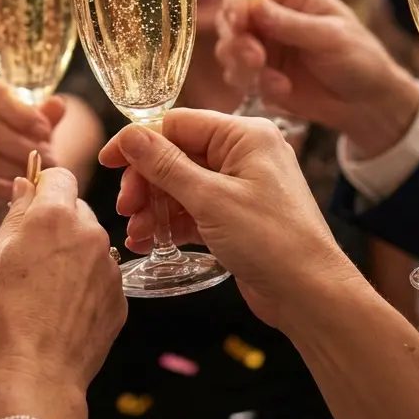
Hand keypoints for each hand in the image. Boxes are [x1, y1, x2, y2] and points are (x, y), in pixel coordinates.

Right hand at [0, 71, 64, 205]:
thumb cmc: (9, 128)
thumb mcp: (27, 116)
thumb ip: (43, 112)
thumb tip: (58, 105)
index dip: (20, 113)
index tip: (45, 131)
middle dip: (17, 146)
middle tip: (46, 159)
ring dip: (6, 169)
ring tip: (31, 176)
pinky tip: (11, 191)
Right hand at [0, 168, 125, 418]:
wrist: (36, 373)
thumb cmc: (6, 316)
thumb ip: (16, 214)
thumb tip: (25, 186)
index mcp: (55, 216)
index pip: (59, 175)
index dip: (43, 187)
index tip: (32, 204)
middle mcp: (91, 233)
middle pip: (76, 208)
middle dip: (57, 222)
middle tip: (32, 254)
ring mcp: (109, 265)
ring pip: (91, 242)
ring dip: (73, 252)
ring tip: (46, 286)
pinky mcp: (120, 295)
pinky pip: (101, 274)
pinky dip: (86, 282)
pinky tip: (63, 306)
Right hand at [105, 110, 354, 328]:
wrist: (311, 294)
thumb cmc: (272, 241)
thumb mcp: (210, 199)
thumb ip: (166, 165)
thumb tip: (130, 136)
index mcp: (244, 136)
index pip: (178, 124)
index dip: (139, 143)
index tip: (108, 163)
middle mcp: (244, 155)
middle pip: (177, 155)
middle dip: (146, 182)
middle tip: (126, 207)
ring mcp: (241, 187)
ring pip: (182, 186)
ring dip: (155, 207)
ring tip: (136, 232)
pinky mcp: (237, 217)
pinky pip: (194, 211)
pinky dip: (172, 224)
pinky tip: (149, 242)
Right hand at [215, 0, 418, 158]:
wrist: (369, 103)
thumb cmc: (360, 59)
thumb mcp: (330, 37)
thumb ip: (290, 22)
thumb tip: (251, 4)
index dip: (237, 4)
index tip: (239, 23)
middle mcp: (271, 16)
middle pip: (230, 19)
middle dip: (237, 41)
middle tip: (256, 59)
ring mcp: (264, 46)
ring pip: (229, 50)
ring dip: (242, 66)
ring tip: (276, 80)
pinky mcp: (261, 75)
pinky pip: (239, 77)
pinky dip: (255, 85)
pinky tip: (284, 89)